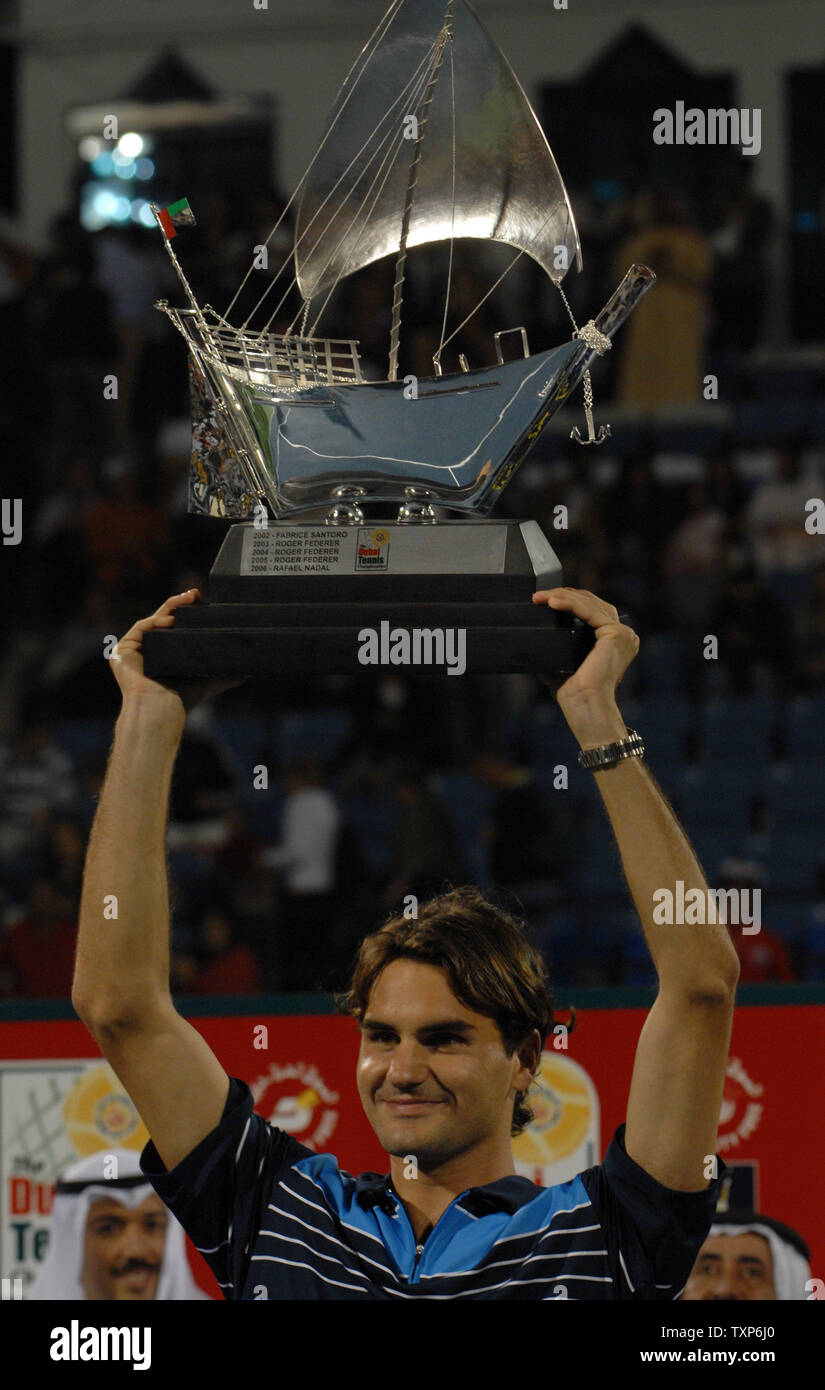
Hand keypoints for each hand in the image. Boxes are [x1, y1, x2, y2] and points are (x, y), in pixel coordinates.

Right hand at [110, 590, 245, 715]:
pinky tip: (171, 619)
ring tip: (189, 600)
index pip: (174, 629)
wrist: (163, 710)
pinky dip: (156, 621)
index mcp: (161, 655)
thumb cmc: (183, 699)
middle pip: (163, 621)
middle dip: (179, 605)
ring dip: (170, 608)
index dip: (187, 613)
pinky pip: (141, 628)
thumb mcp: (208, 680)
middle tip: (196, 594)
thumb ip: (227, 675)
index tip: (202, 600)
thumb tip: (249, 671)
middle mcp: (145, 651)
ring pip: (153, 621)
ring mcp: (132, 650)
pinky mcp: (122, 650)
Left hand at [533, 587, 638, 745]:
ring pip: (588, 603)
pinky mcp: (616, 633)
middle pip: (591, 602)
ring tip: (539, 597)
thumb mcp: (564, 662)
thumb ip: (558, 647)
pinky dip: (568, 603)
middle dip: (563, 594)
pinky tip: (551, 601)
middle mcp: (624, 634)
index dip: (568, 600)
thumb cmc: (574, 694)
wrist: (584, 708)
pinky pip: (588, 610)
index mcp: (614, 640)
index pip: (591, 609)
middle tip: (538, 596)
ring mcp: (622, 633)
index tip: (543, 600)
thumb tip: (536, 636)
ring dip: (561, 595)